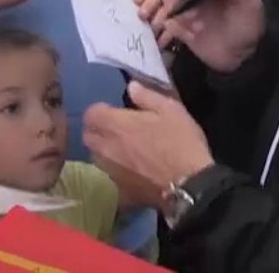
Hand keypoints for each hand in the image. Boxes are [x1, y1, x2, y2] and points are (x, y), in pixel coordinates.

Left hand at [84, 81, 214, 206]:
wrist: (191, 185)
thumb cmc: (181, 141)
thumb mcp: (170, 109)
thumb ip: (146, 96)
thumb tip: (131, 87)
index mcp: (116, 125)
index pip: (90, 114)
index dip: (101, 111)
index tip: (115, 112)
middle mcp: (106, 148)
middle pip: (88, 137)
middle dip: (98, 131)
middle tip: (117, 130)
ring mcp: (111, 172)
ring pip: (97, 158)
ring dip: (105, 152)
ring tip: (124, 152)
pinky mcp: (120, 192)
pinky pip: (110, 179)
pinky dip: (117, 174)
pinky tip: (132, 174)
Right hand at [133, 0, 265, 72]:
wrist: (240, 56)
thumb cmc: (248, 26)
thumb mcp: (250, 5)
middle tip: (179, 2)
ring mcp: (186, 2)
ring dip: (169, 5)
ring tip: (183, 20)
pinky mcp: (177, 20)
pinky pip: (161, 15)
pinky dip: (161, 20)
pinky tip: (171, 29)